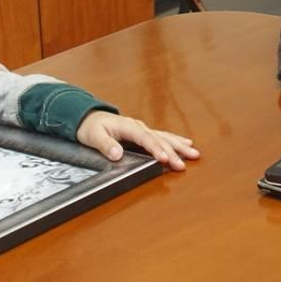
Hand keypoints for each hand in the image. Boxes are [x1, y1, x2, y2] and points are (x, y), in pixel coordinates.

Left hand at [77, 112, 198, 170]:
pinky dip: (175, 141)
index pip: (145, 139)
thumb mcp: (93, 136)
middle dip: (172, 152)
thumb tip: (117, 154)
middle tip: (182, 164)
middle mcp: (138, 126)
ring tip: (194, 153)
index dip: (156, 149)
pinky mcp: (143, 134)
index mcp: (128, 126)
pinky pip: (162, 137)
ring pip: (164, 137)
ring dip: (179, 146)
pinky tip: (186, 144)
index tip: (165, 159)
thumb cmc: (90, 127)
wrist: (87, 117)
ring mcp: (142, 129)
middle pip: (159, 139)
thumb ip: (105, 145)